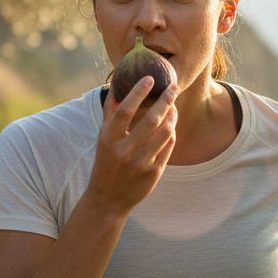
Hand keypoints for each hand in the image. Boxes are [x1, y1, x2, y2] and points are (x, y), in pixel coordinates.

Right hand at [85, 78, 177, 214]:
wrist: (108, 199)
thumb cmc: (106, 163)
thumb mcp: (103, 139)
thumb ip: (110, 113)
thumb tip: (116, 84)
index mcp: (108, 140)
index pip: (125, 110)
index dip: (138, 92)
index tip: (150, 79)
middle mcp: (124, 151)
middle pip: (151, 120)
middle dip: (166, 100)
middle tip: (174, 87)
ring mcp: (141, 163)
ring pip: (165, 133)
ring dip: (173, 116)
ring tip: (174, 106)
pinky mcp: (154, 173)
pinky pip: (169, 146)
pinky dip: (172, 133)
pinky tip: (171, 125)